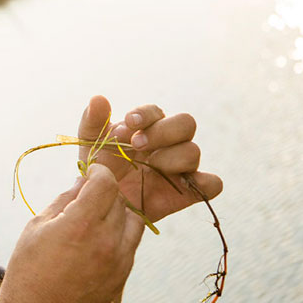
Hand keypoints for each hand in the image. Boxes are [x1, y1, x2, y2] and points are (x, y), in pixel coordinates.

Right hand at [0, 165, 142, 302]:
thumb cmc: (28, 272)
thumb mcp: (37, 227)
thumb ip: (64, 200)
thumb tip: (82, 182)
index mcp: (81, 226)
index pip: (105, 183)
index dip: (99, 171)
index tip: (91, 172)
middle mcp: (105, 242)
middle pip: (119, 199)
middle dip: (104, 192)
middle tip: (87, 195)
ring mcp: (118, 262)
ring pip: (132, 220)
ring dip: (117, 212)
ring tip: (95, 217)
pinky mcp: (122, 276)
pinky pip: (131, 243)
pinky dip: (120, 233)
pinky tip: (98, 238)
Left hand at [78, 96, 222, 221]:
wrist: (104, 204)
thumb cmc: (100, 169)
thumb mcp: (91, 145)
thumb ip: (93, 121)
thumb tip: (98, 99)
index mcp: (149, 127)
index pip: (156, 112)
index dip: (145, 115)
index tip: (128, 123)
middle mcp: (170, 143)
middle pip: (185, 123)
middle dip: (162, 131)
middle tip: (137, 144)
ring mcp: (181, 167)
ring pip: (194, 151)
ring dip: (171, 157)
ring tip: (150, 166)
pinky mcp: (189, 191)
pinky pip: (212, 184)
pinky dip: (204, 183)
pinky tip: (180, 185)